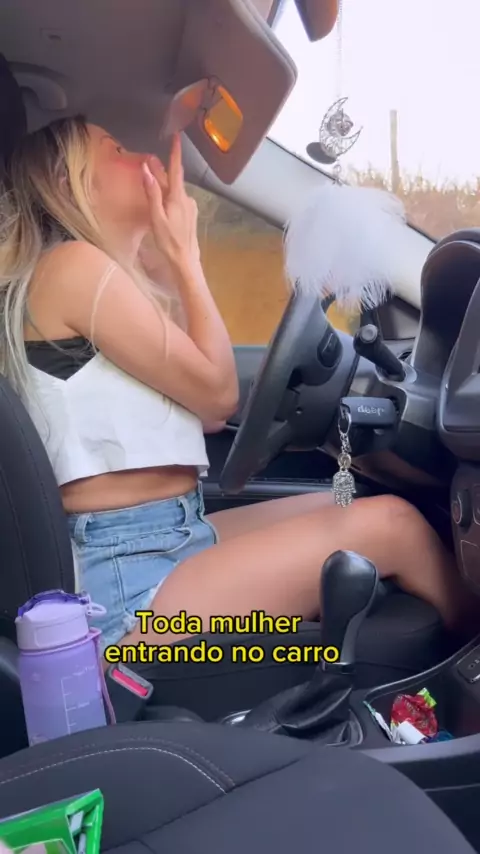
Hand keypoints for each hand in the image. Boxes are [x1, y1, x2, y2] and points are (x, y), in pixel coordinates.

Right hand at [142, 135, 199, 269]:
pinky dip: (170, 195)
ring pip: (176, 190)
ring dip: (165, 184)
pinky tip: (163, 202)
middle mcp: (187, 199)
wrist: (185, 260)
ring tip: (153, 180)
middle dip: (163, 168)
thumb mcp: (156, 217)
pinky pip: (178, 200)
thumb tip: (147, 171)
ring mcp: (190, 207)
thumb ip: (152, 193)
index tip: (177, 136)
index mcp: (178, 197)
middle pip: (174, 179)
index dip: (176, 152)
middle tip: (150, 160)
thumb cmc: (168, 241)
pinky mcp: (190, 215)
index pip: (176, 169)